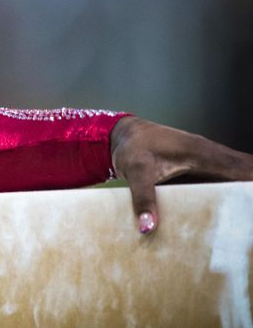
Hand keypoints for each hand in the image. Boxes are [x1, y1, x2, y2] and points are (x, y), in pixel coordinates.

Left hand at [109, 115, 252, 234]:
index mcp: (203, 153)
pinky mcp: (201, 165)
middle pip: (246, 169)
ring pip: (238, 172)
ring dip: (245, 188)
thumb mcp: (135, 172)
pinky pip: (225, 175)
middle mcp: (211, 153)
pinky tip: (235, 205)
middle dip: (250, 191)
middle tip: (248, 215)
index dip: (252, 182)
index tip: (252, 202)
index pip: (244, 168)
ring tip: (244, 214)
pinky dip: (234, 187)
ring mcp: (207, 158)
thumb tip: (148, 227)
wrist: (123, 134)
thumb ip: (143, 198)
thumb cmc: (132, 147)